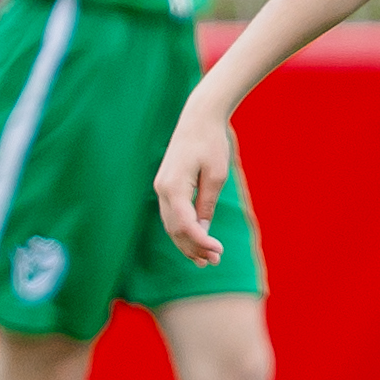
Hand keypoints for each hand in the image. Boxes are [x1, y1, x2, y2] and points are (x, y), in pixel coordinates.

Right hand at [152, 101, 233, 265]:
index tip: (219, 252)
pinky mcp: (166, 185)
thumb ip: (207, 206)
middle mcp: (162, 189)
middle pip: (175, 229)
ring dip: (187, 242)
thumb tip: (203, 232)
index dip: (201, 242)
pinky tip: (196, 240)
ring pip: (171, 224)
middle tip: (214, 261)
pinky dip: (183, 229)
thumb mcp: (216, 177)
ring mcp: (161, 188)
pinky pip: (172, 214)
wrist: (199, 118)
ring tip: (205, 259)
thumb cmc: (210, 143)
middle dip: (194, 248)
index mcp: (173, 187)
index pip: (185, 225)